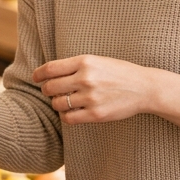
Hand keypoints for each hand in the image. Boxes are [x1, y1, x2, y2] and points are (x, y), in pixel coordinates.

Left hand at [34, 55, 156, 123]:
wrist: (144, 88)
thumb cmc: (119, 73)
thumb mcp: (97, 61)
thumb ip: (75, 66)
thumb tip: (48, 73)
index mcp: (85, 62)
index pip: (50, 69)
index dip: (38, 75)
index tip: (36, 78)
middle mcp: (86, 78)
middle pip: (50, 87)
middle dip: (47, 90)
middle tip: (50, 92)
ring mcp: (91, 97)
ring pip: (57, 104)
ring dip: (57, 104)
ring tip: (64, 102)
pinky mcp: (96, 114)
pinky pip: (69, 118)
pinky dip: (66, 116)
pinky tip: (71, 112)